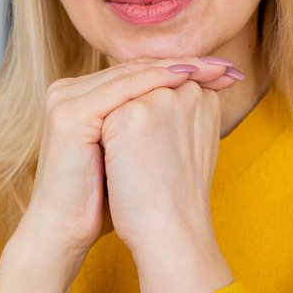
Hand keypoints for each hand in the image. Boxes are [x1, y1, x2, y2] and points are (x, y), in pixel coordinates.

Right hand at [21, 58, 237, 260]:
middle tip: (226, 65)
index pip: (137, 72)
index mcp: (81, 95)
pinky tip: (188, 77)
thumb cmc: (104, 197)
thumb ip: (150, 121)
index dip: (180, 68)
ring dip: (177, 66)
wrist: (68, 229)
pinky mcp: (70, 113)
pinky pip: (122, 88)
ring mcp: (65, 98)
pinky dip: (158, 80)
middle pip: (136, 67)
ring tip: (215, 68)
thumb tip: (196, 102)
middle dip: (185, 64)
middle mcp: (68, 89)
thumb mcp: (130, 149)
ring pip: (132, 73)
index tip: (222, 72)